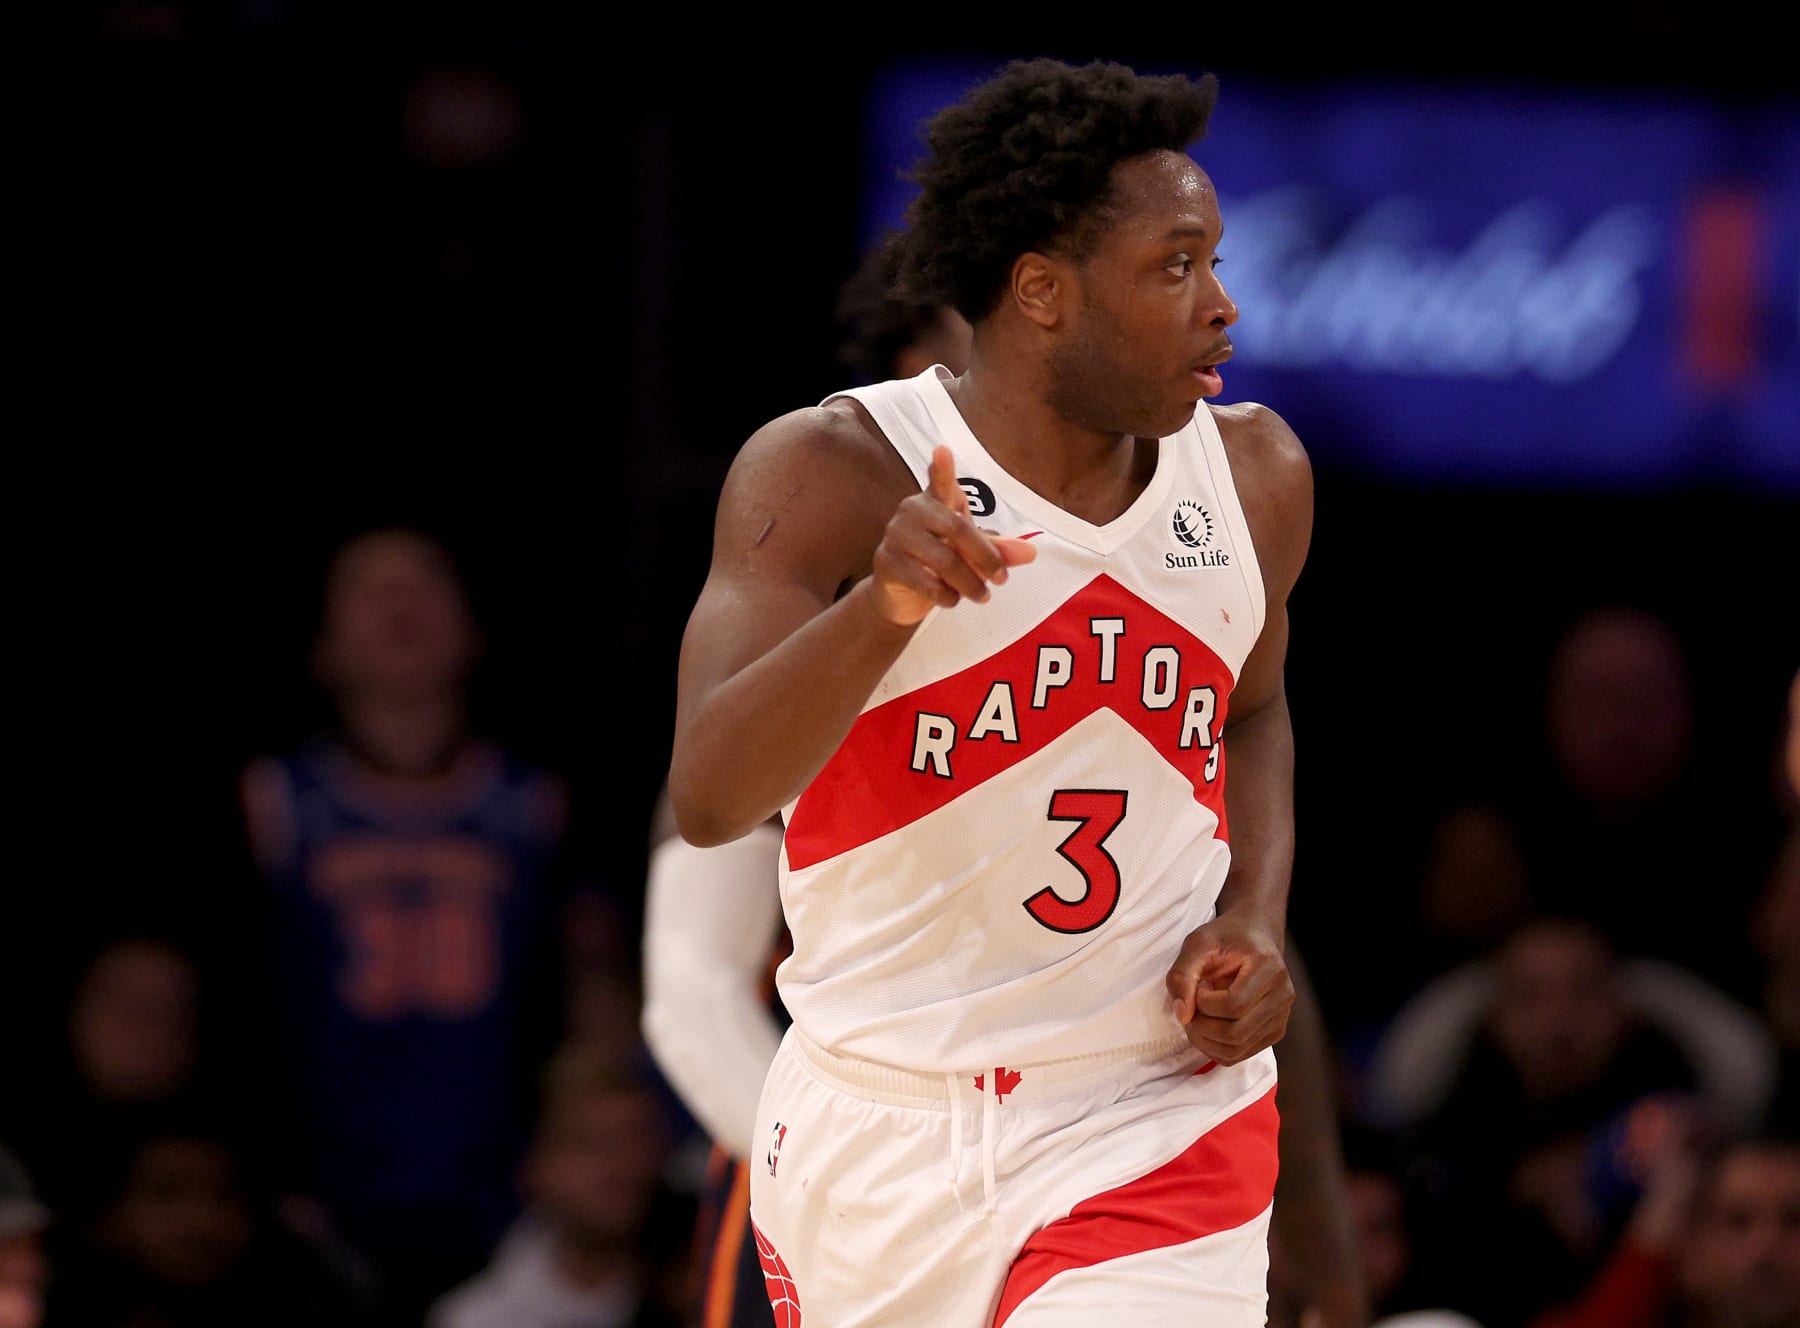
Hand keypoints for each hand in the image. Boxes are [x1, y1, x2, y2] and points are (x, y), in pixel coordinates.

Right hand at [868, 445, 1035, 625]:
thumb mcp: (970, 553)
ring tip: (983, 596)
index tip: (942, 450)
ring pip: (944, 560)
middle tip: (1002, 579)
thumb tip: (1030, 553)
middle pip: (956, 529)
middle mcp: (911, 512)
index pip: (940, 481)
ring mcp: (896, 536)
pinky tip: (952, 599)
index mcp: (935, 501)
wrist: (898, 595)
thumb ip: (997, 550)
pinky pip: (926, 582)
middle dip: (985, 557)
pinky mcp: (886, 563)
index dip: (941, 468)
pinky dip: (947, 596)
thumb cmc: (938, 562)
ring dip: (970, 583)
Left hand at [1165, 913, 1293, 1063]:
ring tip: (1198, 1015)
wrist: (1256, 937)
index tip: (1197, 987)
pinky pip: (1240, 1054)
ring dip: (1205, 1039)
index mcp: (1270, 970)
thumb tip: (1182, 1015)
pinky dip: (1215, 1047)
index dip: (1204, 1004)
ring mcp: (1281, 1018)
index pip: (1234, 1006)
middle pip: (1236, 1034)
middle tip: (1190, 1007)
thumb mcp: (1198, 943)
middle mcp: (1283, 997)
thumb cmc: (1227, 937)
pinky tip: (1209, 1024)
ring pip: (1236, 1050)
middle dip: (1201, 1026)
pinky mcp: (1274, 1032)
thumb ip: (1183, 974)